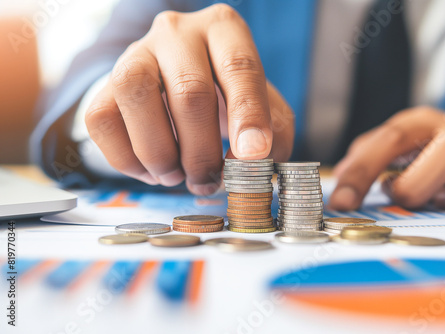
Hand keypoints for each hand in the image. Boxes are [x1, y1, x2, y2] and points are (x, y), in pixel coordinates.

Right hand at [85, 4, 293, 194]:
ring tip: (177, 176)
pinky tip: (152, 170)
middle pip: (189, 92)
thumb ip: (273, 130)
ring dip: (160, 154)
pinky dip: (127, 160)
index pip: (239, 68)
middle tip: (210, 182)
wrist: (177, 81)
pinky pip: (102, 121)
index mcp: (223, 29)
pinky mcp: (104, 85)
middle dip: (202, 152)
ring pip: (137, 98)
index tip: (252, 156)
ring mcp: (134, 54)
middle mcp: (176, 33)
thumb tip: (256, 163)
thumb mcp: (264, 104)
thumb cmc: (226, 94)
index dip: (248, 116)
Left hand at [329, 107, 444, 211]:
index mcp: (422, 123)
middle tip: (399, 197)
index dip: (359, 172)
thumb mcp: (408, 148)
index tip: (340, 203)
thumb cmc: (443, 155)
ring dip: (435, 194)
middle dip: (400, 186)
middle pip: (422, 147)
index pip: (386, 139)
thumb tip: (341, 182)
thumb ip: (371, 158)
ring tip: (431, 200)